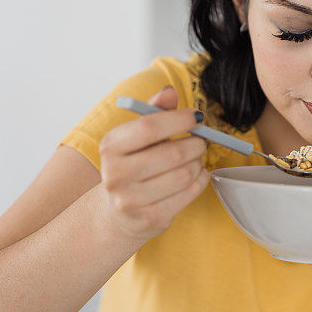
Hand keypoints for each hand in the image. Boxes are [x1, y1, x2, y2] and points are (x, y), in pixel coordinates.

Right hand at [96, 85, 209, 241]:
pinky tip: (195, 176)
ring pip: (185, 174)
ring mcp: (130, 200)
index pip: (149, 126)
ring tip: (194, 160)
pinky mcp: (149, 219)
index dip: (179, 119)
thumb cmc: (133, 166)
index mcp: (110, 146)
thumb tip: (170, 92)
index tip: (197, 116)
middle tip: (200, 141)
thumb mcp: (136, 137)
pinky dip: (200, 181)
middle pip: (173, 153)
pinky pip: (189, 193)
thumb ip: (154, 112)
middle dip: (195, 144)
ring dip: (198, 164)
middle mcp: (115, 174)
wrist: (117, 213)